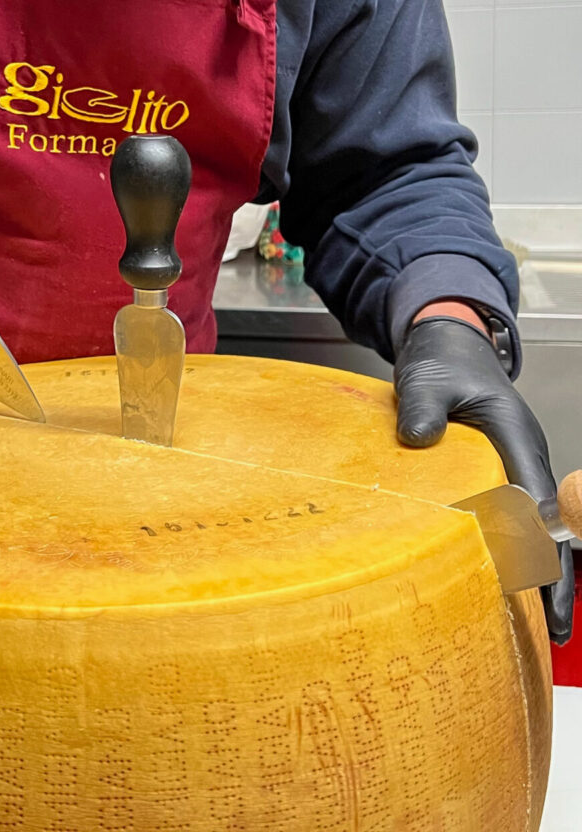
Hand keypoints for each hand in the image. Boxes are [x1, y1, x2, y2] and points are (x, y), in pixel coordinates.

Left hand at [395, 315, 573, 644]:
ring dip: (540, 573)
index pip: (536, 497)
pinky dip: (519, 555)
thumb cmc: (442, 361)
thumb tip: (418, 436)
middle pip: (548, 526)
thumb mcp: (426, 378)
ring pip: (537, 529)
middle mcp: (523, 456)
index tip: (540, 577)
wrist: (448, 345)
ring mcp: (514, 467)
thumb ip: (422, 405)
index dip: (541, 541)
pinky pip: (515, 520)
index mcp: (514, 435)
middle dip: (553, 576)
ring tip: (539, 628)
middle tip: (552, 626)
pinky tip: (509, 588)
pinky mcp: (498, 475)